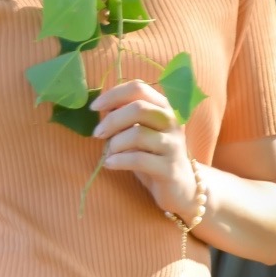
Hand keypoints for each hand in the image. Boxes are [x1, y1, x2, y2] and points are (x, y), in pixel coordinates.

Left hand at [90, 79, 200, 218]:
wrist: (181, 187)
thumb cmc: (152, 153)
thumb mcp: (139, 129)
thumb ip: (125, 114)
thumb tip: (101, 105)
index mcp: (164, 107)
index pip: (139, 88)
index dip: (113, 95)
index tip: (94, 107)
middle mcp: (172, 123)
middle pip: (138, 109)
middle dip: (112, 120)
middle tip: (97, 133)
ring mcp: (173, 146)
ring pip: (138, 134)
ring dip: (115, 143)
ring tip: (109, 153)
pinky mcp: (170, 169)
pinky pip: (139, 159)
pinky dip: (118, 160)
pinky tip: (109, 164)